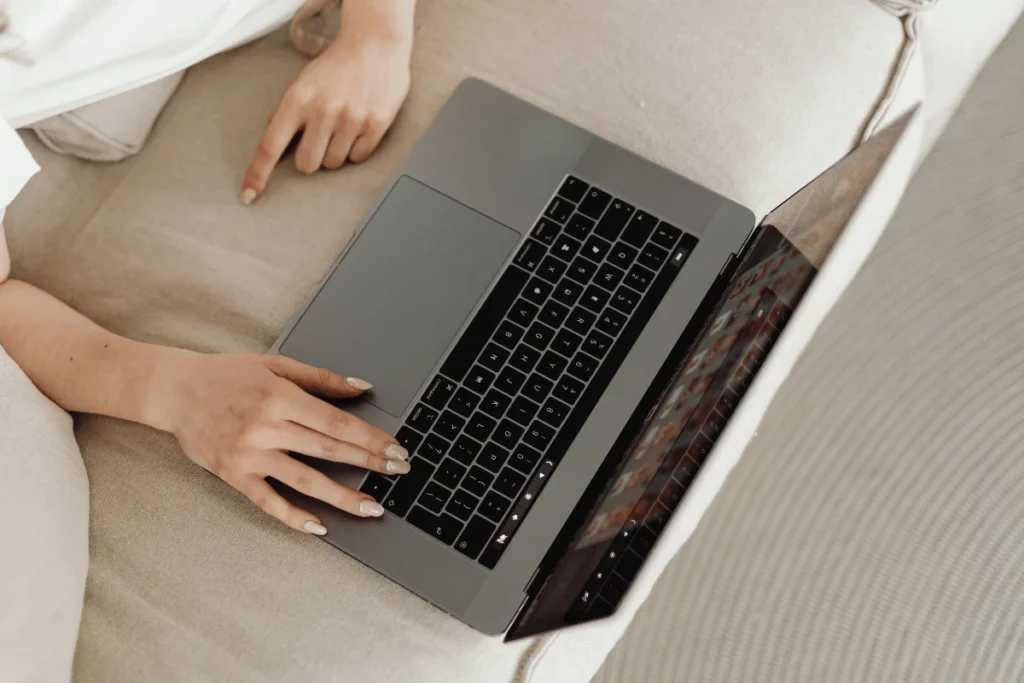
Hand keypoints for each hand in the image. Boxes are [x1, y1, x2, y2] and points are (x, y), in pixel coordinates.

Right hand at [155, 352, 408, 534]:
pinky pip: (267, 501)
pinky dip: (293, 516)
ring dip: (342, 496)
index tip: (395, 449)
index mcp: (280, 397)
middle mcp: (266, 427)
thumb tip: (363, 388)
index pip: (336, 422)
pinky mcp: (233, 475)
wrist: (174, 391)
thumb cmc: (227, 375)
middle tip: (398, 473)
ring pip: (304, 480)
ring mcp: (249, 454)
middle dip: (367, 463)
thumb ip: (321, 378)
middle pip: (327, 450)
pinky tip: (318, 526)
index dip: (370, 438)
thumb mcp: (276, 365)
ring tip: (371, 508)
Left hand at [241, 25, 411, 202]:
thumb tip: (275, 144)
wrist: (375, 43)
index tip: (249, 194)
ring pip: (334, 163)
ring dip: (336, 152)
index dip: (258, 173)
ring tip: (343, 126)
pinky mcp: (376, 124)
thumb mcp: (303, 82)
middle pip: (307, 165)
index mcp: (298, 99)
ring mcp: (351, 118)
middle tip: (320, 139)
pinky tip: (359, 126)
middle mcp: (323, 110)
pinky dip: (357, 149)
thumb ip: (287, 112)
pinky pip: (359, 157)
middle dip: (311, 158)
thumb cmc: (337, 66)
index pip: (270, 146)